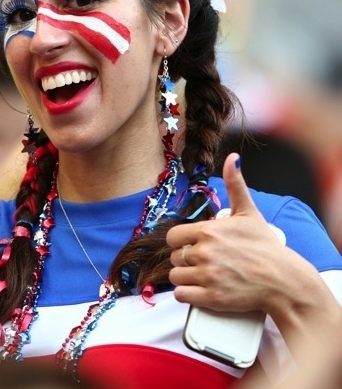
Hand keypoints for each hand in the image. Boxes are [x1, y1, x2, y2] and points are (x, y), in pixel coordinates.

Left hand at [166, 153, 287, 313]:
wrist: (283, 280)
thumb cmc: (266, 247)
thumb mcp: (249, 212)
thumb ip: (236, 184)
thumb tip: (234, 158)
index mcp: (209, 230)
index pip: (173, 236)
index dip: (180, 241)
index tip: (190, 245)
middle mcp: (205, 252)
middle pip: (174, 256)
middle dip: (185, 259)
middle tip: (203, 261)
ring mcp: (207, 275)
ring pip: (175, 276)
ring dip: (185, 277)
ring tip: (202, 276)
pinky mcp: (211, 297)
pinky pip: (182, 295)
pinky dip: (187, 294)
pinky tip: (199, 290)